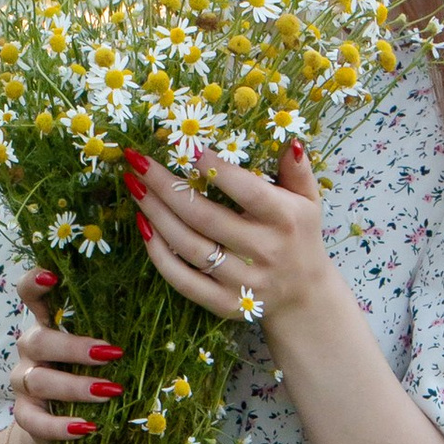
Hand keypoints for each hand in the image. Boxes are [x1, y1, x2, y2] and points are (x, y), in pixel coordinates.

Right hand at [7, 265, 125, 443]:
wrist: (64, 426)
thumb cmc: (93, 374)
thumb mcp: (102, 349)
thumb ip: (114, 331)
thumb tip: (165, 313)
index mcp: (48, 323)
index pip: (29, 293)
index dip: (35, 282)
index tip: (54, 275)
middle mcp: (31, 348)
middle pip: (37, 340)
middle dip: (74, 347)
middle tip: (112, 354)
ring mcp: (24, 381)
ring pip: (38, 380)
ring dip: (74, 386)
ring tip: (110, 392)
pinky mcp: (25, 414)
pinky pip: (33, 419)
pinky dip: (59, 425)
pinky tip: (87, 427)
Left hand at [123, 140, 339, 328]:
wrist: (305, 297)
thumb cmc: (300, 237)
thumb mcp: (309, 201)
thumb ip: (298, 170)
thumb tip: (288, 140)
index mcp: (284, 219)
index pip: (247, 190)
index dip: (215, 169)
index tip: (185, 147)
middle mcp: (264, 250)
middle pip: (205, 217)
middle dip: (166, 187)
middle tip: (138, 163)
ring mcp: (242, 281)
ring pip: (188, 246)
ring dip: (156, 215)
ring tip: (135, 188)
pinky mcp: (223, 304)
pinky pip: (183, 280)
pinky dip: (159, 255)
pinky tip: (143, 227)